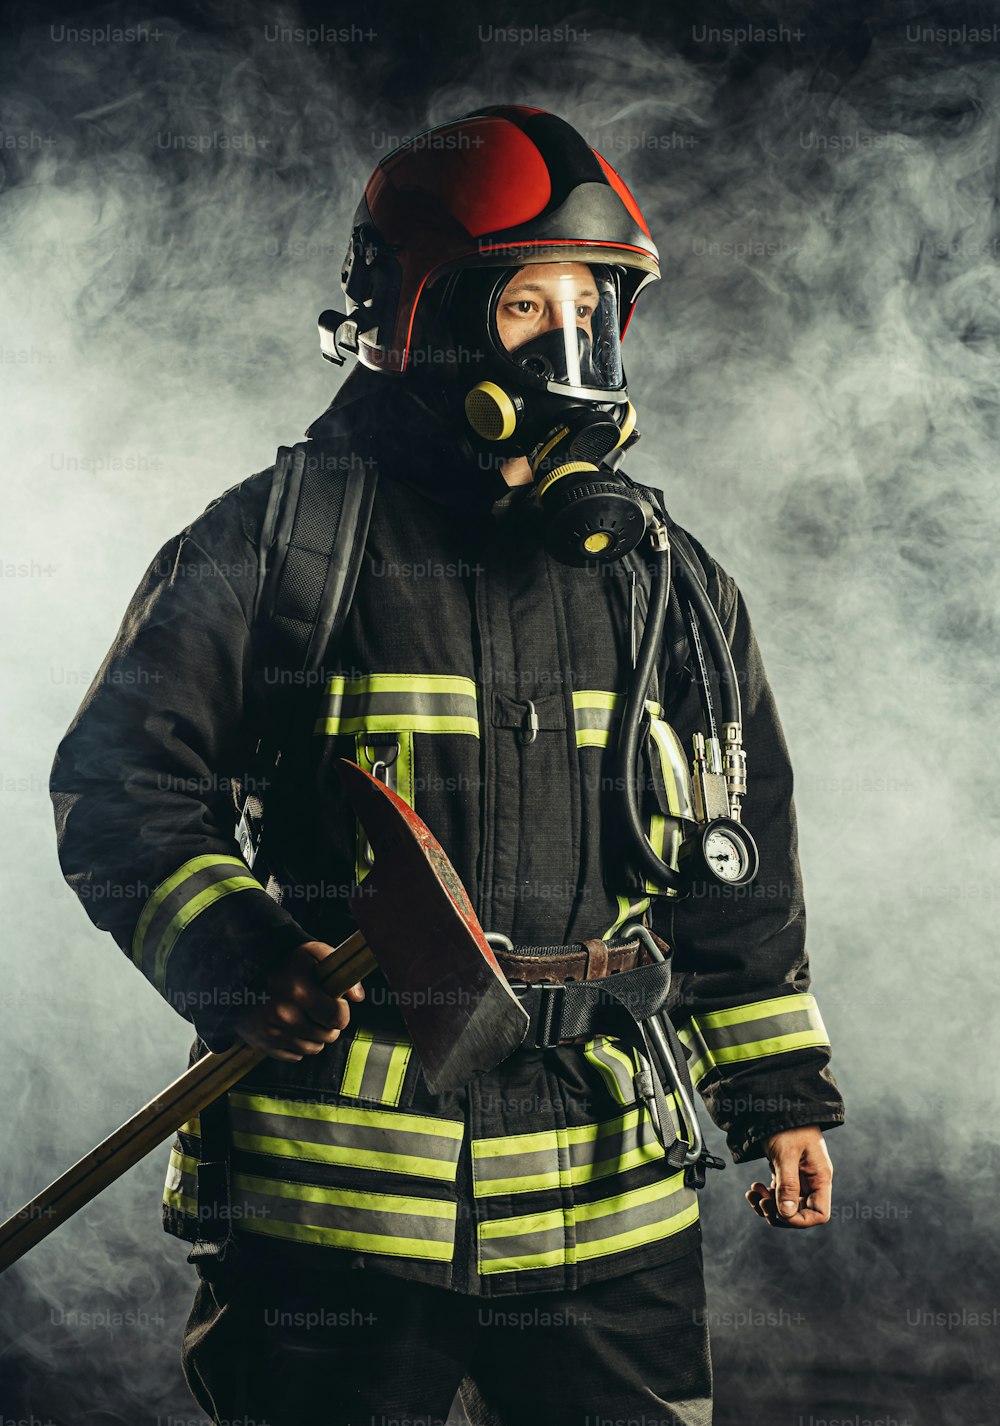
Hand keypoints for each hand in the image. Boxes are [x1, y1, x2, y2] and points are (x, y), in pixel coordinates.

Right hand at [232, 940, 365, 1061]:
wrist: (238, 975)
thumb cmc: (280, 962)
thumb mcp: (309, 952)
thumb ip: (336, 966)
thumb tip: (358, 996)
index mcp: (298, 991)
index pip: (338, 1018)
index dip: (341, 1010)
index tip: (334, 1002)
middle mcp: (285, 1016)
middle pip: (328, 1036)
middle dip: (329, 1023)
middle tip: (320, 1009)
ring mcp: (273, 1033)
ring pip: (313, 1049)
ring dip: (314, 1035)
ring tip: (305, 1016)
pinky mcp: (264, 1045)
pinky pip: (295, 1056)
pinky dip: (297, 1045)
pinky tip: (290, 1027)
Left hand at [745, 1125, 832, 1228]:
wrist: (778, 1103)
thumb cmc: (788, 1124)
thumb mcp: (786, 1154)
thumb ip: (788, 1184)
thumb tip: (787, 1214)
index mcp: (820, 1178)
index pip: (819, 1214)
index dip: (800, 1220)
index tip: (779, 1212)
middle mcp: (812, 1181)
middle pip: (800, 1213)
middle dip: (779, 1213)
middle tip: (760, 1202)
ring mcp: (799, 1178)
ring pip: (786, 1206)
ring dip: (768, 1206)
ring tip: (753, 1193)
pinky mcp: (786, 1173)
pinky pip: (778, 1195)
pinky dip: (766, 1197)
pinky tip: (754, 1189)